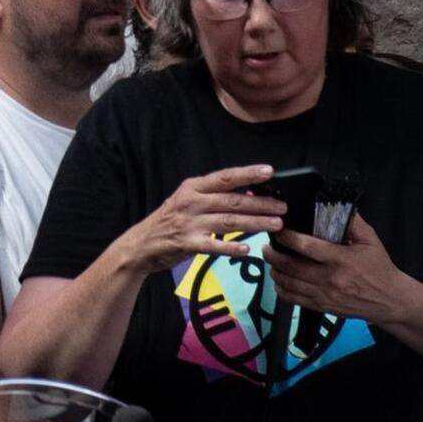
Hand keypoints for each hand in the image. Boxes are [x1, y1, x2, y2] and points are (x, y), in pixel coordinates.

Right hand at [118, 165, 285, 272]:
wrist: (140, 244)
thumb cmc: (169, 221)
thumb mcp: (187, 201)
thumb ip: (213, 197)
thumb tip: (247, 193)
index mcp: (192, 188)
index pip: (225, 177)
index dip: (248, 174)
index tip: (270, 172)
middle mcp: (191, 202)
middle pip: (232, 200)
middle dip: (261, 203)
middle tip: (282, 207)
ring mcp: (188, 223)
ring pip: (229, 222)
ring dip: (255, 223)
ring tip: (276, 225)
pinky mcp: (186, 244)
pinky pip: (213, 246)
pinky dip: (231, 248)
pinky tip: (247, 249)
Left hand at [266, 213, 407, 323]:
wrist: (390, 300)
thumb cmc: (379, 268)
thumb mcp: (371, 241)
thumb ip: (354, 222)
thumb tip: (337, 203)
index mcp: (341, 259)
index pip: (306, 247)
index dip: (287, 237)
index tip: (278, 229)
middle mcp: (330, 278)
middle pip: (290, 266)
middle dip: (273, 254)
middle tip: (267, 246)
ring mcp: (324, 294)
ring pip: (288, 283)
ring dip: (274, 270)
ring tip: (272, 260)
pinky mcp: (322, 306)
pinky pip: (293, 299)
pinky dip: (281, 289)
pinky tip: (279, 279)